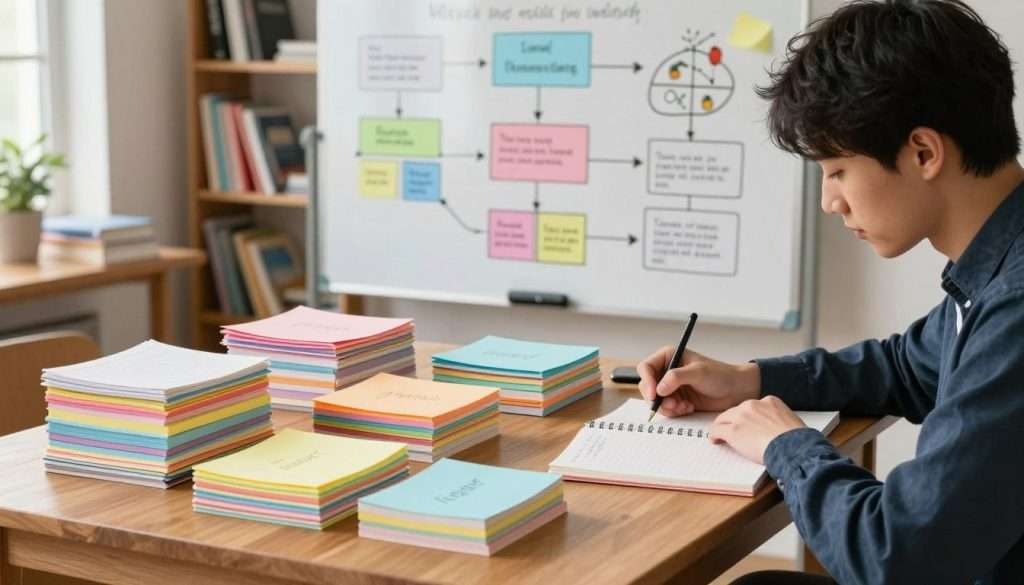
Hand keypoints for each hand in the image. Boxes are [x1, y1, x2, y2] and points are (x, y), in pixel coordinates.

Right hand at [637, 346, 760, 416]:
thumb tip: (659, 388)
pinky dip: (675, 411)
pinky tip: (688, 407)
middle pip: (647, 386)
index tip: (654, 394)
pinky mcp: (676, 399)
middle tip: (672, 404)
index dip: (647, 381)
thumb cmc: (720, 375)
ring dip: (667, 407)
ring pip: (655, 400)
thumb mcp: (698, 373)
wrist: (735, 390)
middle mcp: (666, 371)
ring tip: (683, 406)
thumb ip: (676, 378)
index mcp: (669, 357)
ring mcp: (671, 386)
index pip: (646, 367)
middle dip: (658, 398)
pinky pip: (666, 408)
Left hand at [708, 396, 804, 463]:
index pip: (751, 407)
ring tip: (719, 435)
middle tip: (729, 429)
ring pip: (723, 419)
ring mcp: (742, 417)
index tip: (745, 424)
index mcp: (769, 401)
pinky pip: (717, 431)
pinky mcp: (733, 431)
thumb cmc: (797, 440)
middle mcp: (753, 405)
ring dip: (720, 427)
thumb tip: (775, 429)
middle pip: (735, 411)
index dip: (746, 417)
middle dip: (732, 421)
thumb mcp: (790, 420)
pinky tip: (715, 440)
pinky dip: (714, 435)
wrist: (794, 447)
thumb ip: (778, 419)